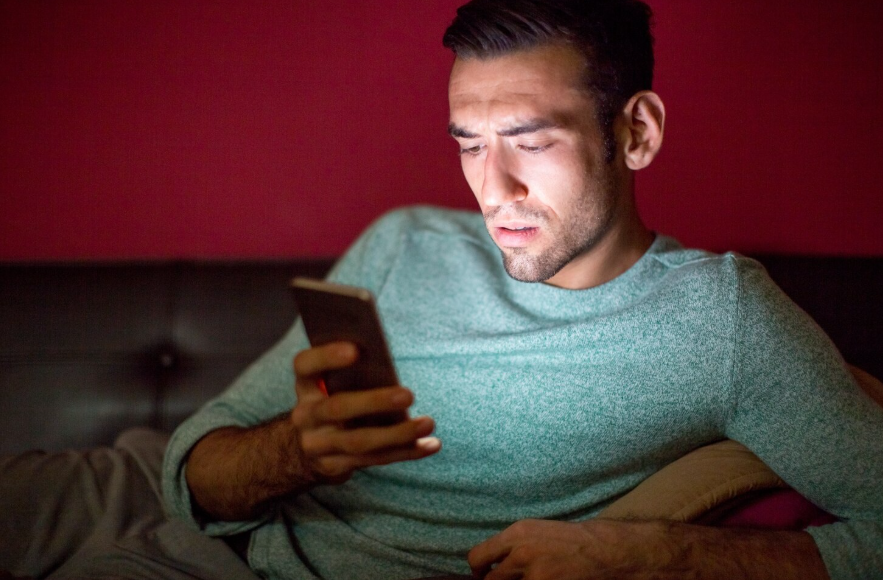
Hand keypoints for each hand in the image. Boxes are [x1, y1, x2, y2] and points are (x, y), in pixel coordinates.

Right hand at [290, 341, 440, 485]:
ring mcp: (318, 445)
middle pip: (338, 408)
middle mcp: (306, 415)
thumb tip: (388, 362)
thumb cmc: (331, 401)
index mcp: (305, 386)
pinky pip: (374, 459)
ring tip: (428, 423)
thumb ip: (349, 373)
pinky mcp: (335, 466)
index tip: (356, 349)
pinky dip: (405, 452)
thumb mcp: (328, 385)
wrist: (304, 450)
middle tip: (409, 395)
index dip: (327, 356)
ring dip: (397, 434)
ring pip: (359, 441)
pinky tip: (430, 445)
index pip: (305, 366)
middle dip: (374, 402)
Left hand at [468, 518, 829, 579]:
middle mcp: (522, 553)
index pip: (478, 559)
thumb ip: (518, 547)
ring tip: (536, 577)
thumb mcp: (543, 534)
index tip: (482, 576)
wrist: (619, 551)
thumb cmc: (582, 540)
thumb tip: (495, 563)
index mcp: (519, 534)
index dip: (479, 572)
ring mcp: (537, 576)